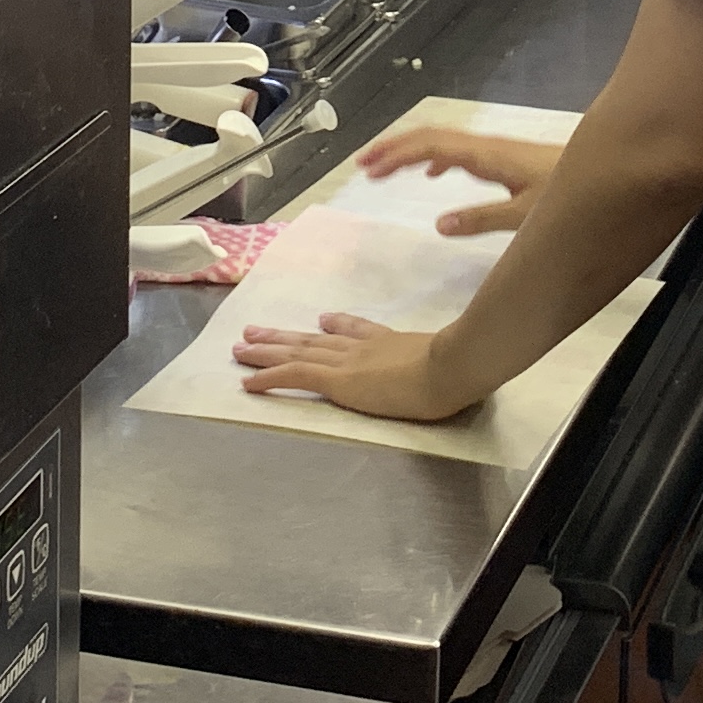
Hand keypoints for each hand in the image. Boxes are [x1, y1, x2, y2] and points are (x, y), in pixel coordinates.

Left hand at [233, 312, 479, 421]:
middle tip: (257, 331)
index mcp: (392, 343)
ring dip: (267, 350)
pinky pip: (294, 375)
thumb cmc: (459, 367)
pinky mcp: (338, 380)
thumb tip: (457, 360)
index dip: (338, 325)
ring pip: (298, 352)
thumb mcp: (450, 357)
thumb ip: (445, 356)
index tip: (323, 320)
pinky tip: (248, 381)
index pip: (358, 331)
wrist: (452, 366)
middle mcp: (364, 347)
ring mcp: (348, 362)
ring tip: (242, 347)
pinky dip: (269, 376)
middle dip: (286, 336)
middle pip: (316, 339)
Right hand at [357, 123, 559, 235]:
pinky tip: (431, 174)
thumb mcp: (524, 214)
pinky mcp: (504, 158)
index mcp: (485, 157)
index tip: (368, 169)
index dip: (397, 154)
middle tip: (362, 164)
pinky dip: (434, 158)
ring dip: (410, 151)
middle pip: (430, 137)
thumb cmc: (565, 192)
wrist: (606, 171)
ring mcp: (494, 151)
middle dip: (394, 147)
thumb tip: (438, 224)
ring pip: (442, 142)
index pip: (431, 147)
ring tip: (383, 168)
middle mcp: (486, 148)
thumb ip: (482, 219)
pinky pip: (457, 151)